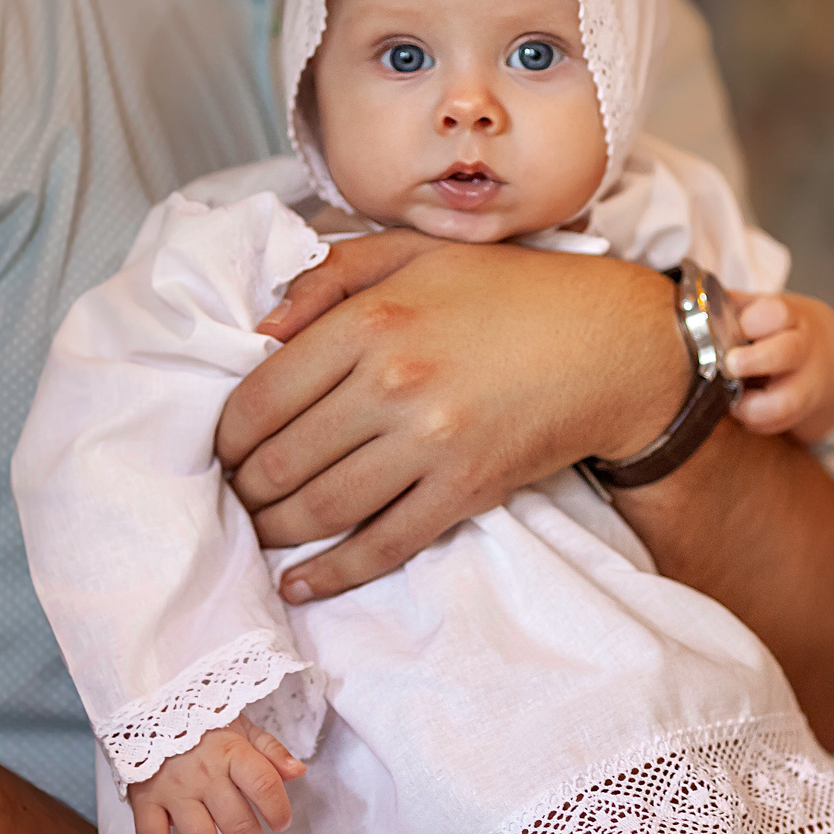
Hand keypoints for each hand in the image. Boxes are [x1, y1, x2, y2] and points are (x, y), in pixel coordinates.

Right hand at [128, 717, 304, 833]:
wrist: (147, 706)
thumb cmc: (201, 722)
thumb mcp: (239, 725)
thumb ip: (270, 749)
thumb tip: (298, 772)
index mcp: (230, 751)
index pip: (263, 784)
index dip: (278, 809)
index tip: (282, 824)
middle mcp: (203, 773)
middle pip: (234, 820)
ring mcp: (172, 790)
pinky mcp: (145, 801)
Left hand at [220, 234, 691, 601]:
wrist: (610, 343)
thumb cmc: (508, 292)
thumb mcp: (416, 252)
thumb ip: (331, 274)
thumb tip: (261, 329)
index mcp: (371, 318)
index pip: (260, 396)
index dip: (226, 436)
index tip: (223, 450)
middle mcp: (393, 382)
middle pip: (281, 460)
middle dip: (244, 489)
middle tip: (235, 497)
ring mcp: (430, 443)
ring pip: (321, 509)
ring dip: (274, 532)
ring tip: (259, 533)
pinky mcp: (465, 491)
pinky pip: (382, 545)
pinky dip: (332, 573)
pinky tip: (301, 581)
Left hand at [721, 293, 833, 445]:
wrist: (826, 355)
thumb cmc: (777, 330)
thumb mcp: (759, 310)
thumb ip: (729, 309)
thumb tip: (690, 307)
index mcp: (788, 316)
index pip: (775, 313)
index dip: (753, 321)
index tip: (737, 327)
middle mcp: (802, 348)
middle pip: (786, 352)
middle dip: (754, 361)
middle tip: (730, 365)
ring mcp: (808, 383)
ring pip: (787, 402)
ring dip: (753, 408)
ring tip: (734, 403)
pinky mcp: (805, 411)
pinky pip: (780, 424)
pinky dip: (758, 424)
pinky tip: (745, 414)